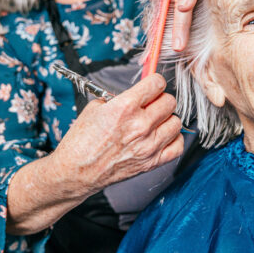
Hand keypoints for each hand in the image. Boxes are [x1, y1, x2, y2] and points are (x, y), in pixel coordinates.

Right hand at [51, 74, 183, 196]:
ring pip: (176, 122)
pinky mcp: (151, 162)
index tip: (151, 85)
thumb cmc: (81, 141)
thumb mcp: (96, 107)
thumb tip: (137, 94)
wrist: (76, 171)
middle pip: (169, 101)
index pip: (157, 83)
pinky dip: (173, 140)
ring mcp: (148, 145)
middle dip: (160, 99)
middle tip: (151, 104)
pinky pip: (177, 146)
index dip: (154, 81)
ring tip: (155, 122)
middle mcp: (141, 125)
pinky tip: (162, 137)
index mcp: (126, 107)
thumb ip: (120, 99)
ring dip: (167, 119)